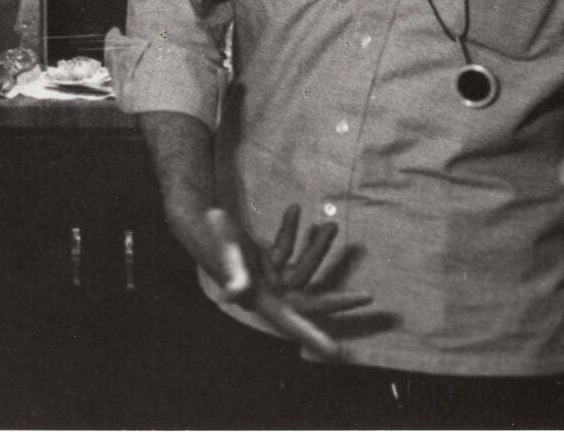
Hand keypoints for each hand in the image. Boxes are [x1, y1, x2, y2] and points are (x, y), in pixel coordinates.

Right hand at [192, 204, 370, 358]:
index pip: (291, 323)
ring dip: (316, 248)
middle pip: (308, 301)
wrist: (195, 222)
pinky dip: (291, 233)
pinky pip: (285, 250)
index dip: (312, 336)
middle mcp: (266, 293)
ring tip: (330, 226)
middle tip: (369, 296)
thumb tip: (237, 293)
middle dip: (337, 298)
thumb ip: (232, 273)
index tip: (336, 352)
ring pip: (302, 268)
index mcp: (259, 300)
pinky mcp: (265, 262)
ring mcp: (267, 278)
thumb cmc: (211, 238)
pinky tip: (295, 211)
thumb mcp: (224, 255)